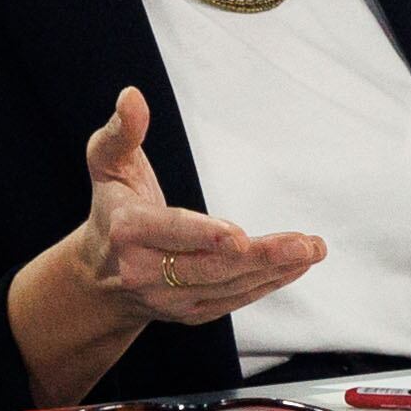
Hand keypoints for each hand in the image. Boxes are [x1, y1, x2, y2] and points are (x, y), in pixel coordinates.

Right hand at [63, 86, 321, 328]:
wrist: (98, 276)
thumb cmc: (113, 206)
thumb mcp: (108, 163)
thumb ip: (122, 131)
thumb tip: (132, 97)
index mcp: (128, 230)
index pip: (170, 232)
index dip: (204, 236)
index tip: (238, 237)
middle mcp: (145, 272)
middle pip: (209, 267)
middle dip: (260, 256)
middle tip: (304, 243)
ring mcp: (168, 299)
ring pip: (227, 286)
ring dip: (275, 270)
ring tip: (312, 250)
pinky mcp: (189, 314)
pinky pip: (232, 300)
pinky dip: (267, 285)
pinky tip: (295, 267)